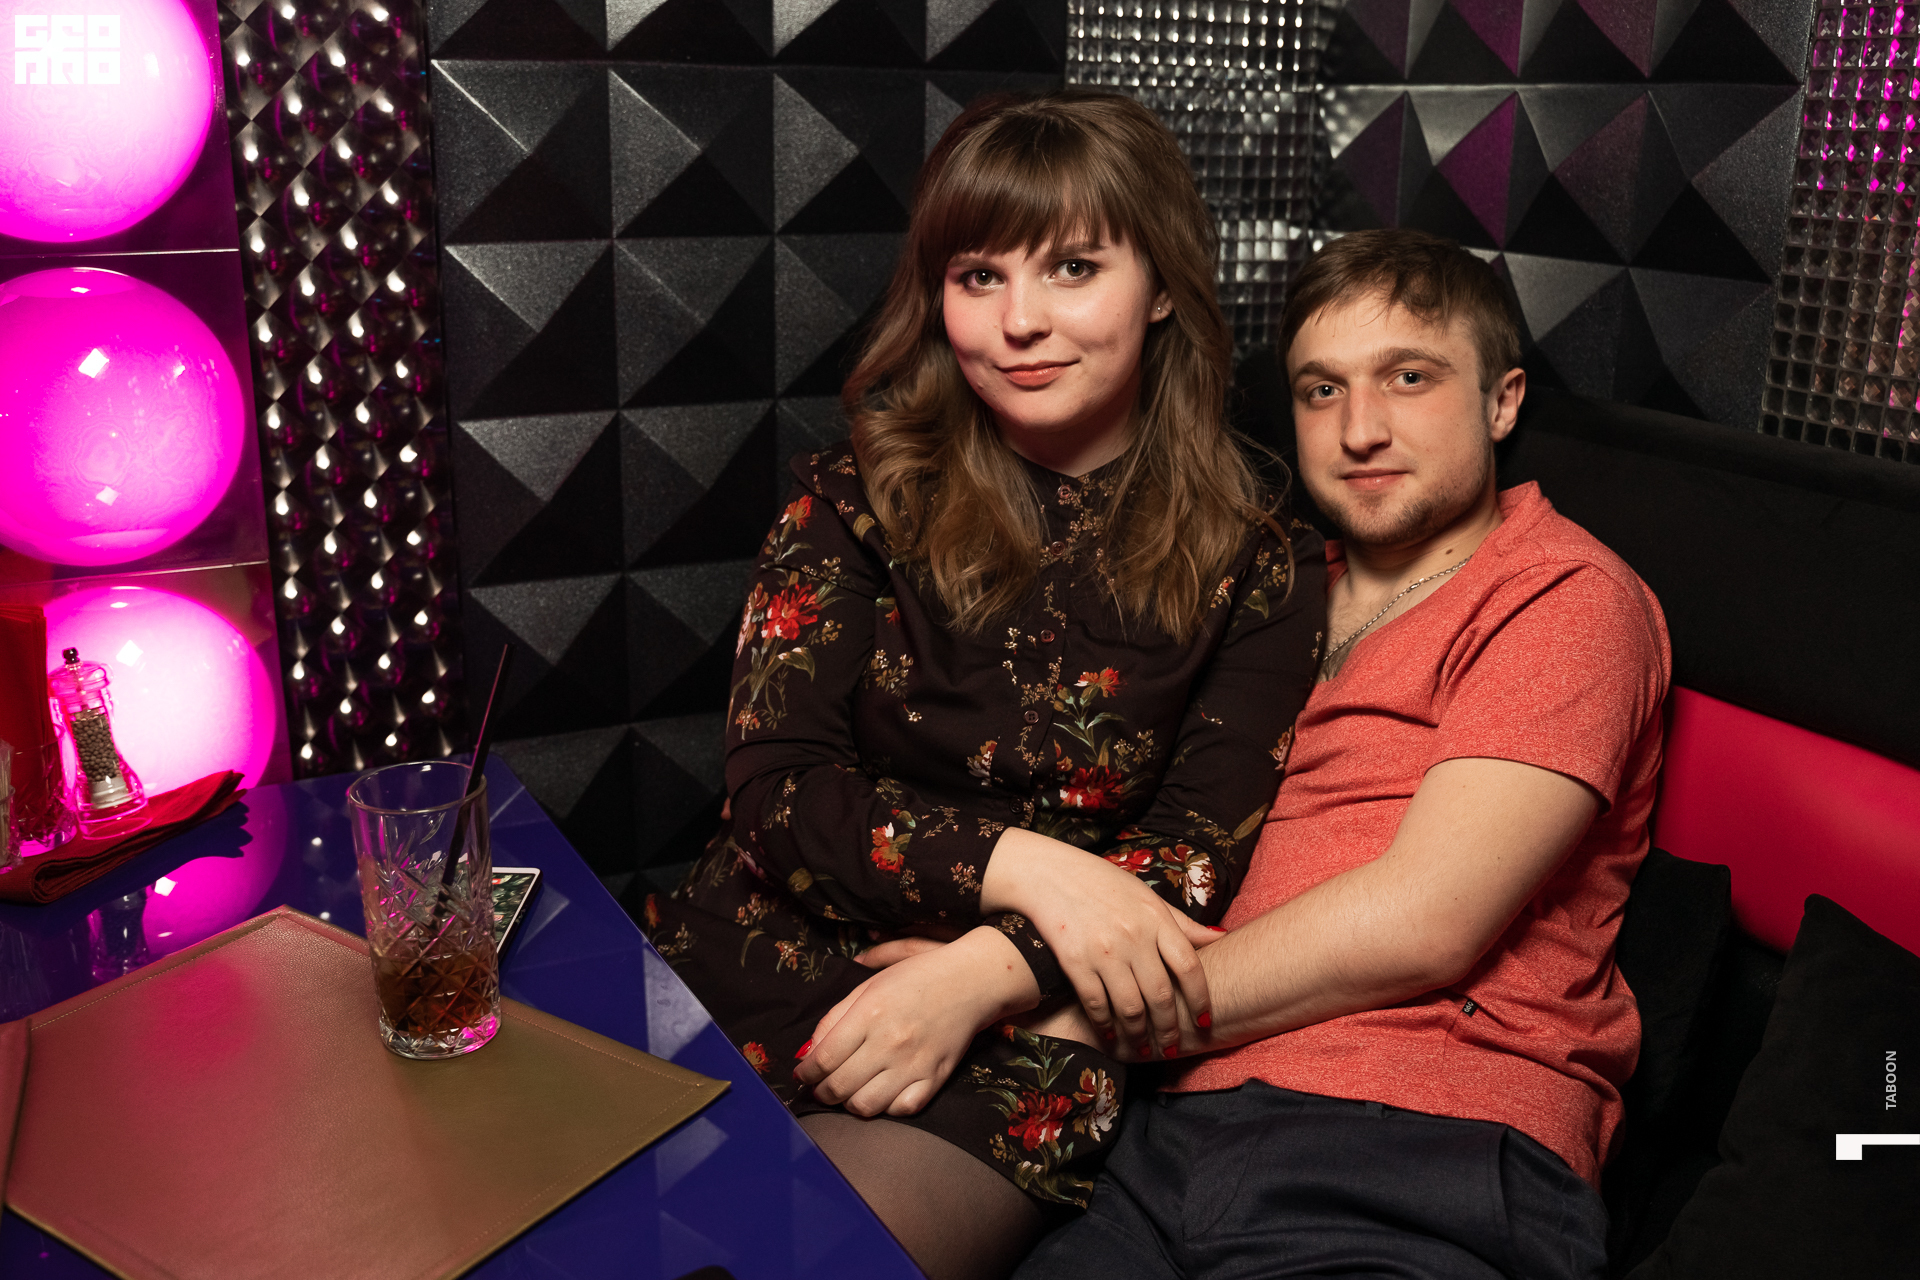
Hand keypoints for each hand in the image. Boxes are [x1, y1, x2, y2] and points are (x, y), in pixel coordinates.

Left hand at [794, 927, 1038, 1115]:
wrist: (971, 981)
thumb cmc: (918, 976)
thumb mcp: (871, 984)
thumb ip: (836, 1016)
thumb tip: (809, 1051)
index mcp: (871, 1013)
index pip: (824, 1057)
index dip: (806, 1072)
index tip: (802, 1074)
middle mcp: (891, 1042)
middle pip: (839, 1086)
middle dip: (820, 1092)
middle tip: (819, 1088)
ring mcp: (914, 1064)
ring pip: (866, 1106)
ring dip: (848, 1104)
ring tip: (847, 1093)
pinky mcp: (935, 1078)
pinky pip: (901, 1109)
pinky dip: (885, 1107)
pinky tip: (881, 1094)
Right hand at [981, 828, 1220, 1056]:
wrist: (1049, 875)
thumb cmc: (1103, 884)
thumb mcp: (1147, 897)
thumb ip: (1182, 923)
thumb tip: (1222, 938)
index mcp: (1156, 918)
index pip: (1189, 967)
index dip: (1201, 999)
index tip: (1205, 1021)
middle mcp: (1133, 936)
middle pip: (1161, 995)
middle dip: (1169, 1027)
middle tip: (1172, 1045)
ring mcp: (1103, 950)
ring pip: (1130, 1007)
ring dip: (1139, 1034)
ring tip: (1142, 1048)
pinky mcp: (1075, 961)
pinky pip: (1096, 1003)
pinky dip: (1105, 1025)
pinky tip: (1110, 1035)